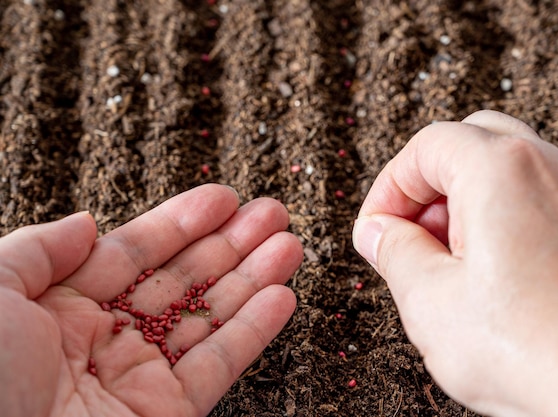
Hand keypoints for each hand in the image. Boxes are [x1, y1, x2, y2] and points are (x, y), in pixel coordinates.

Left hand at [0, 184, 302, 416]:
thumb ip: (36, 250)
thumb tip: (86, 222)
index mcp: (58, 309)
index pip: (134, 253)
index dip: (181, 223)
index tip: (223, 198)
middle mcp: (103, 341)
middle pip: (182, 281)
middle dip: (231, 244)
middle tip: (272, 214)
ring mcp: (139, 380)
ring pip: (208, 320)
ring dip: (253, 280)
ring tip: (289, 245)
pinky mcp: (167, 416)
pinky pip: (219, 367)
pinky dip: (254, 332)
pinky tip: (282, 297)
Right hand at [352, 110, 557, 416]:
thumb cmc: (536, 354)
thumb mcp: (429, 301)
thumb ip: (393, 252)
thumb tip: (378, 233)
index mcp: (500, 171)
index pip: (425, 147)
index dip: (389, 187)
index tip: (377, 227)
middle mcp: (552, 169)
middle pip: (472, 142)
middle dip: (431, 185)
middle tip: (414, 236)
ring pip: (515, 166)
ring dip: (473, 199)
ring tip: (458, 260)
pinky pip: (556, 197)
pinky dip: (521, 214)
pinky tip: (511, 263)